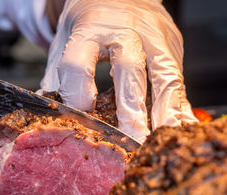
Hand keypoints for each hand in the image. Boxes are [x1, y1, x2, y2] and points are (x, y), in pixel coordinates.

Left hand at [40, 0, 197, 142]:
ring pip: (163, 74)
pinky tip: (179, 124)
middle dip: (130, 108)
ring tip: (158, 137)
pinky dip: (180, 104)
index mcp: (88, 30)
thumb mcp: (65, 41)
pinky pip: (178, 78)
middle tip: (130, 139)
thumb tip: (47, 108)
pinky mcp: (172, 44)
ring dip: (164, 110)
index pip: (78, 63)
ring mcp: (153, 36)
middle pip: (128, 68)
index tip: (81, 117)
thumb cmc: (89, 23)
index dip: (77, 93)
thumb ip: (58, 75)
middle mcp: (123, 31)